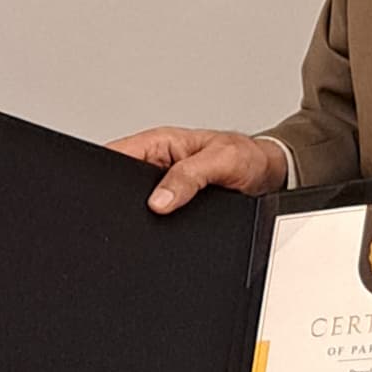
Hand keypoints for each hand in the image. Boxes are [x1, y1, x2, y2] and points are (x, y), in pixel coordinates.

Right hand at [111, 126, 289, 213]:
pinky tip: (167, 227)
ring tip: (161, 219)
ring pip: (137, 203)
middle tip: (144, 211)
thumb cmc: (246, 156)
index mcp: (159, 143)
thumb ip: (189, 176)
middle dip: (124, 199)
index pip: (118, 153)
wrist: (264, 176)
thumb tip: (159, 201)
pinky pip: (155, 216)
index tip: (109, 192)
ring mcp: (163, 185)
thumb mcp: (220, 160)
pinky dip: (158, 224)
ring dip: (143, 215)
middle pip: (122, 183)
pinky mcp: (172, 204)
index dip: (106, 172)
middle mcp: (157, 164)